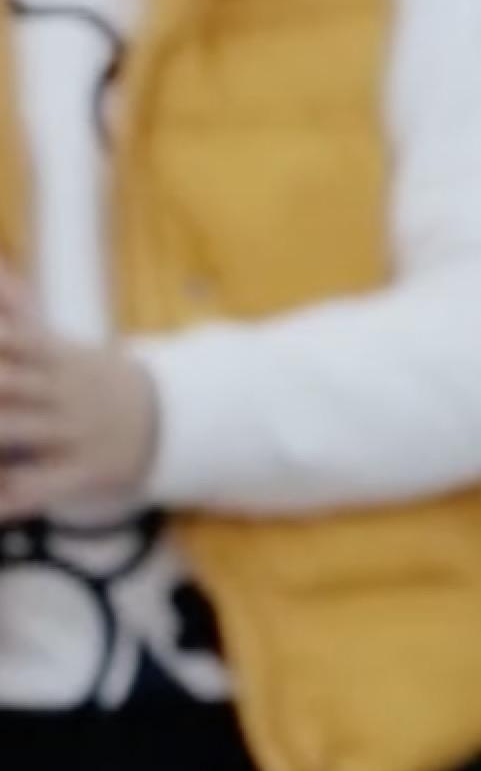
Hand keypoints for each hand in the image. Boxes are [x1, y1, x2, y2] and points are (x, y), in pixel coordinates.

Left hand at [0, 304, 167, 526]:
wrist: (173, 423)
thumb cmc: (98, 383)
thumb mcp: (66, 346)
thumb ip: (22, 311)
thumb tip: (0, 271)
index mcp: (58, 358)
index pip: (13, 340)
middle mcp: (64, 392)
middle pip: (6, 382)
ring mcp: (76, 432)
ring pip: (16, 431)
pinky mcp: (86, 472)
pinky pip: (41, 487)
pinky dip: (8, 499)